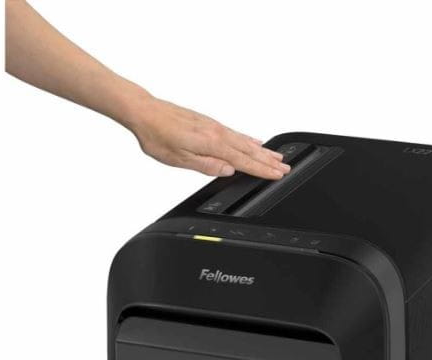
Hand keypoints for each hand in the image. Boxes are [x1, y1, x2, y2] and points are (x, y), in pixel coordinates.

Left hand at [129, 96, 290, 178]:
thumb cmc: (157, 136)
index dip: (262, 169)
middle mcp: (216, 132)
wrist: (145, 112)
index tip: (277, 175)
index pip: (243, 160)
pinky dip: (249, 139)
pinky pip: (236, 133)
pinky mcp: (209, 123)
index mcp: (211, 143)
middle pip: (249, 149)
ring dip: (263, 150)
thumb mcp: (178, 159)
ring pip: (245, 141)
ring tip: (278, 157)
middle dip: (269, 160)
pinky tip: (254, 141)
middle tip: (286, 167)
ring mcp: (214, 126)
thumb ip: (205, 165)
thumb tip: (227, 170)